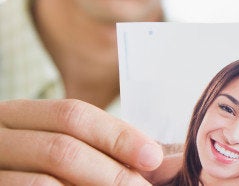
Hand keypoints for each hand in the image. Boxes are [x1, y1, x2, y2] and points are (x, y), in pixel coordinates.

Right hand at [0, 99, 162, 184]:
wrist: (8, 178)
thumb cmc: (43, 167)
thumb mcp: (71, 147)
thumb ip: (113, 151)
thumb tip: (167, 161)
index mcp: (19, 116)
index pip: (73, 115)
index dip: (118, 135)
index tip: (153, 157)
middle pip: (62, 150)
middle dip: (112, 172)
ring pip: (45, 183)